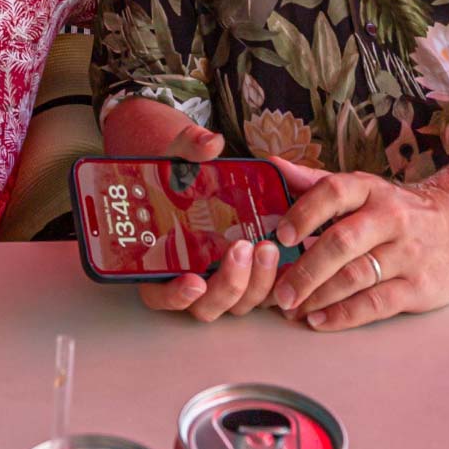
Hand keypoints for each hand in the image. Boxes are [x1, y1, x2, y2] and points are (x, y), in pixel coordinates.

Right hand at [136, 118, 264, 319]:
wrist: (198, 180)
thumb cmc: (181, 176)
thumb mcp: (180, 158)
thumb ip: (190, 148)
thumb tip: (210, 142)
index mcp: (161, 264)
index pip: (161, 296)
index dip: (175, 295)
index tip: (194, 280)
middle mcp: (191, 283)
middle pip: (207, 306)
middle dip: (228, 284)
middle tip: (242, 249)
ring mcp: (223, 284)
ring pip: (239, 304)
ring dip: (256, 283)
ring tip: (268, 247)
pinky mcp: (253, 279)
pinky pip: (265, 294)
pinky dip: (277, 282)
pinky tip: (288, 257)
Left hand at [267, 159, 448, 331]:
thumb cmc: (397, 211)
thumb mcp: (364, 189)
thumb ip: (316, 182)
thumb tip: (270, 165)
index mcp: (371, 190)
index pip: (334, 192)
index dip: (304, 213)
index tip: (280, 236)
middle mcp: (391, 218)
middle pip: (341, 242)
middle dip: (305, 270)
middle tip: (278, 292)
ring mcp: (407, 253)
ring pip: (355, 276)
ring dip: (318, 296)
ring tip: (292, 310)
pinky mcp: (419, 286)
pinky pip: (376, 303)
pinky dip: (344, 315)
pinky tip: (319, 321)